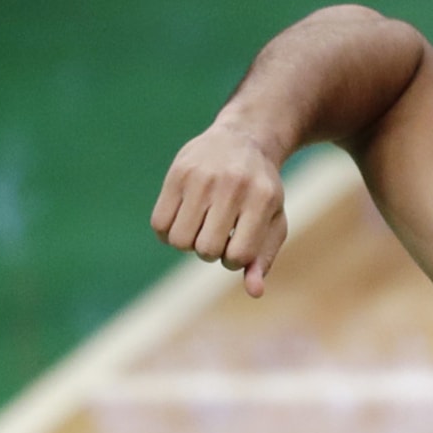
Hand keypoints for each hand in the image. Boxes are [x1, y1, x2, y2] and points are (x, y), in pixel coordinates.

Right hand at [150, 122, 287, 295]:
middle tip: (218, 236)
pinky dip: (167, 233)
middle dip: (210, 253)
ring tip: (201, 228)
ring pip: (179, 240)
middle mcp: (231, 186)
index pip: (238, 255)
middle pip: (205, 250)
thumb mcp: (273, 222)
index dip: (234, 261)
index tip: (236, 247)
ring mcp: (201, 178)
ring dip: (189, 244)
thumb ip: (264, 258)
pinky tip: (182, 222)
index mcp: (261, 200)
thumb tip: (254, 293)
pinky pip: (159, 224)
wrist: (243, 139)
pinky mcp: (176, 173)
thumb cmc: (261, 192)